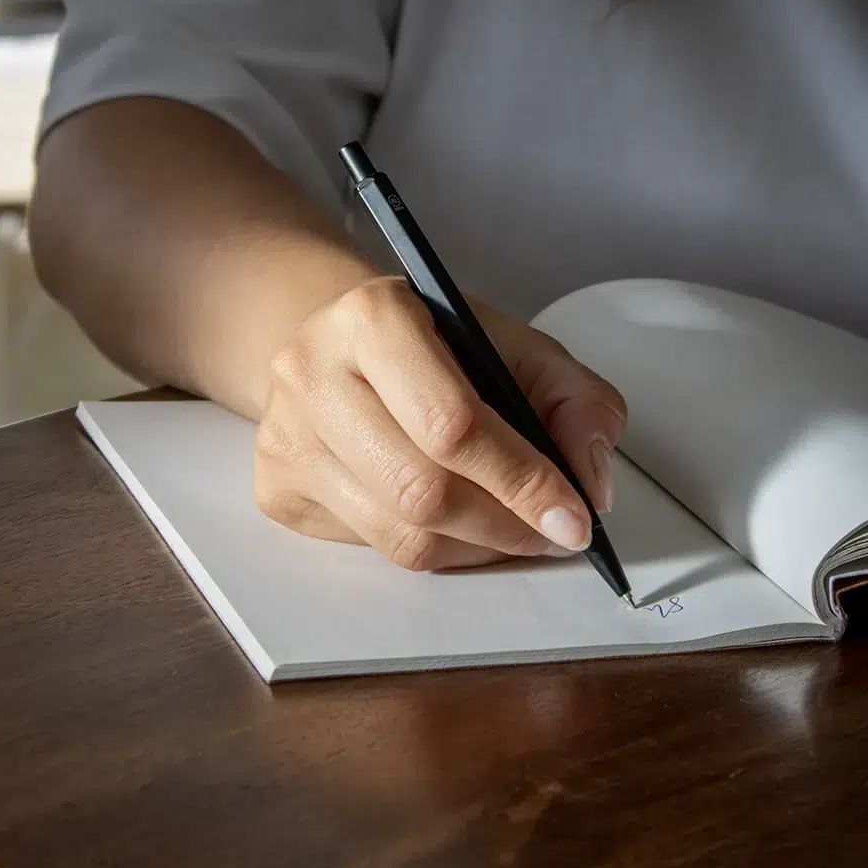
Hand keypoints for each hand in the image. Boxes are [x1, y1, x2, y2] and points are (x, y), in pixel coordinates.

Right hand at [253, 275, 625, 569]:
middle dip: (504, 527)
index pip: (453, 424)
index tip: (573, 518)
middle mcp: (311, 373)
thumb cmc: (434, 346)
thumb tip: (591, 486)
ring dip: (475, 548)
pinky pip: (371, 548)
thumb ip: (576, 402)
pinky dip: (431, 550)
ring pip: (398, 535)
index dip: (523, 482)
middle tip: (550, 534)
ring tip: (511, 531)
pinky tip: (453, 523)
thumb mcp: (517, 347)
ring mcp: (284, 437)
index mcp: (374, 317)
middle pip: (422, 491)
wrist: (340, 345)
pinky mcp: (276, 487)